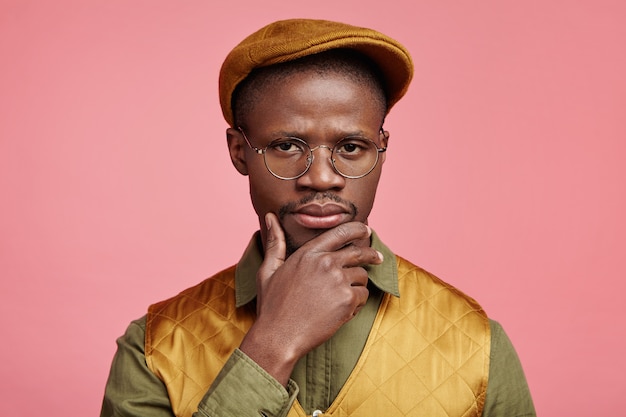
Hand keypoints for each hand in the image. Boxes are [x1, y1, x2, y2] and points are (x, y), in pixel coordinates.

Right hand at [239, 212, 383, 385]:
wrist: (279, 337)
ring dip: (358, 285)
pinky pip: (363, 296)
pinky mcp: (347, 300)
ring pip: (362, 276)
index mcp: (309, 253)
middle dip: (372, 255)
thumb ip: (275, 242)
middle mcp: (326, 263)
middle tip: (378, 258)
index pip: (341, 232)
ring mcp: (338, 281)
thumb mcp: (269, 270)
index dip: (358, 229)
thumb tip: (270, 217)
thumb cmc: (272, 306)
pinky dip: (357, 304)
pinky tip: (341, 311)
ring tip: (343, 298)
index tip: (367, 230)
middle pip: (359, 252)